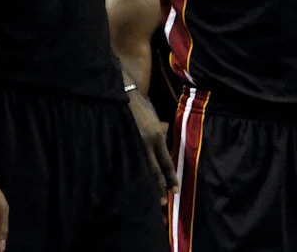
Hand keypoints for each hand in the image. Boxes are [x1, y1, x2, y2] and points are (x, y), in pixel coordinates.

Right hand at [129, 88, 178, 204]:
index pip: (165, 162)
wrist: (123, 92)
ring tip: (150, 197)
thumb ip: (159, 132)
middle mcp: (146, 142)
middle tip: (164, 202)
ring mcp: (133, 142)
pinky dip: (130, 172)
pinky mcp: (121, 141)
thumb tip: (164, 138)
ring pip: (141, 168)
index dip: (170, 177)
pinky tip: (130, 181)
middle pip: (154, 170)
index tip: (175, 191)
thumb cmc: (140, 105)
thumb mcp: (154, 119)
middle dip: (159, 186)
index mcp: (156, 136)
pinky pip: (127, 160)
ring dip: (146, 183)